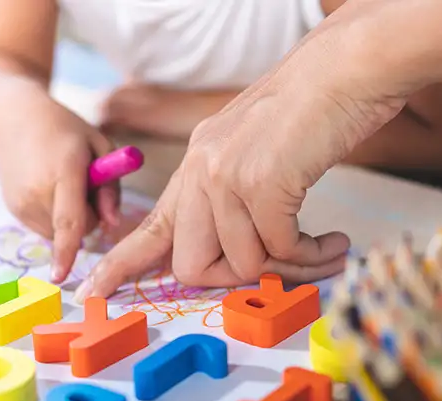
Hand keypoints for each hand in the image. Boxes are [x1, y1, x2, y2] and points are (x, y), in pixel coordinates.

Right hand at [0, 110, 119, 283]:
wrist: (15, 120)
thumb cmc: (66, 131)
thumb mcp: (100, 146)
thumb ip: (111, 187)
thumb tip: (113, 224)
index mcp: (63, 170)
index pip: (68, 219)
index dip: (68, 250)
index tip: (61, 277)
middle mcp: (37, 190)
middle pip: (74, 229)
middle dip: (88, 217)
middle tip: (84, 185)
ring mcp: (21, 202)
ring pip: (59, 233)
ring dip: (69, 219)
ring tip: (62, 184)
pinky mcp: (13, 209)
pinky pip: (45, 228)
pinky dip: (53, 216)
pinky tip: (48, 189)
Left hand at [69, 10, 410, 301]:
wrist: (345, 69)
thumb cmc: (313, 111)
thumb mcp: (256, 149)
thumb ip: (236, 193)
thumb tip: (244, 252)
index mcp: (198, 162)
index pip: (152, 224)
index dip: (123, 262)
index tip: (96, 289)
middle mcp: (202, 169)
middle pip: (190, 263)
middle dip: (235, 278)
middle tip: (280, 267)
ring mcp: (226, 175)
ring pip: (241, 262)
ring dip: (289, 267)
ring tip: (325, 249)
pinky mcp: (260, 182)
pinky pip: (279, 249)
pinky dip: (310, 255)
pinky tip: (334, 241)